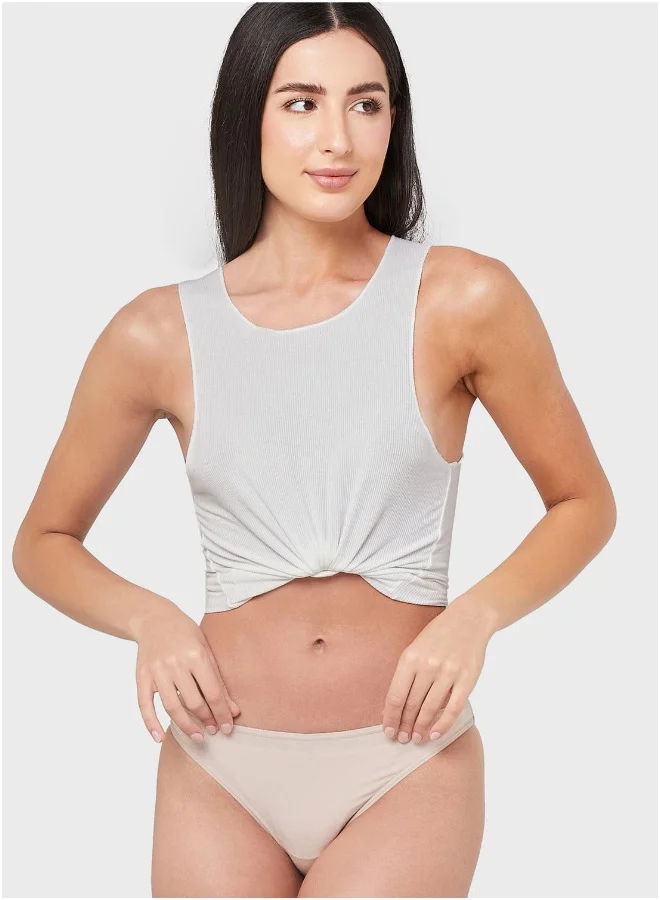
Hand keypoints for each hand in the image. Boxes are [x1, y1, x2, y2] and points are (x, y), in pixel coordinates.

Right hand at [132, 604, 240, 742]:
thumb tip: (233, 709)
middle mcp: (175, 664)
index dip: (222, 713)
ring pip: (172, 707)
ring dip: (186, 726)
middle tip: (214, 730)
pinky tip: (160, 737)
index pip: (212, 692)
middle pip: (193, 702)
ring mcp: (156, 671)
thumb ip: (218, 678)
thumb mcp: (206, 648)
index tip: (229, 727)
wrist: (154, 619)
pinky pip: (145, 705)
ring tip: (197, 737)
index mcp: (196, 655)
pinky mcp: (142, 676)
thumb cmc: (185, 633)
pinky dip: (151, 723)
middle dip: (206, 720)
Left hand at [381, 601, 492, 743]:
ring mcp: (448, 673)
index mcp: (410, 658)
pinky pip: (453, 708)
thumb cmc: (438, 636)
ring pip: (430, 708)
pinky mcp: (467, 679)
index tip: (388, 731)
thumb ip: (407, 674)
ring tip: (416, 738)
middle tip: (401, 739)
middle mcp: (428, 666)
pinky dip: (442, 724)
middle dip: (404, 725)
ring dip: (421, 727)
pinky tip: (434, 734)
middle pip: (411, 704)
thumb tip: (395, 706)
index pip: (396, 695)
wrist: (468, 620)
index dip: (390, 717)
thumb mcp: (415, 649)